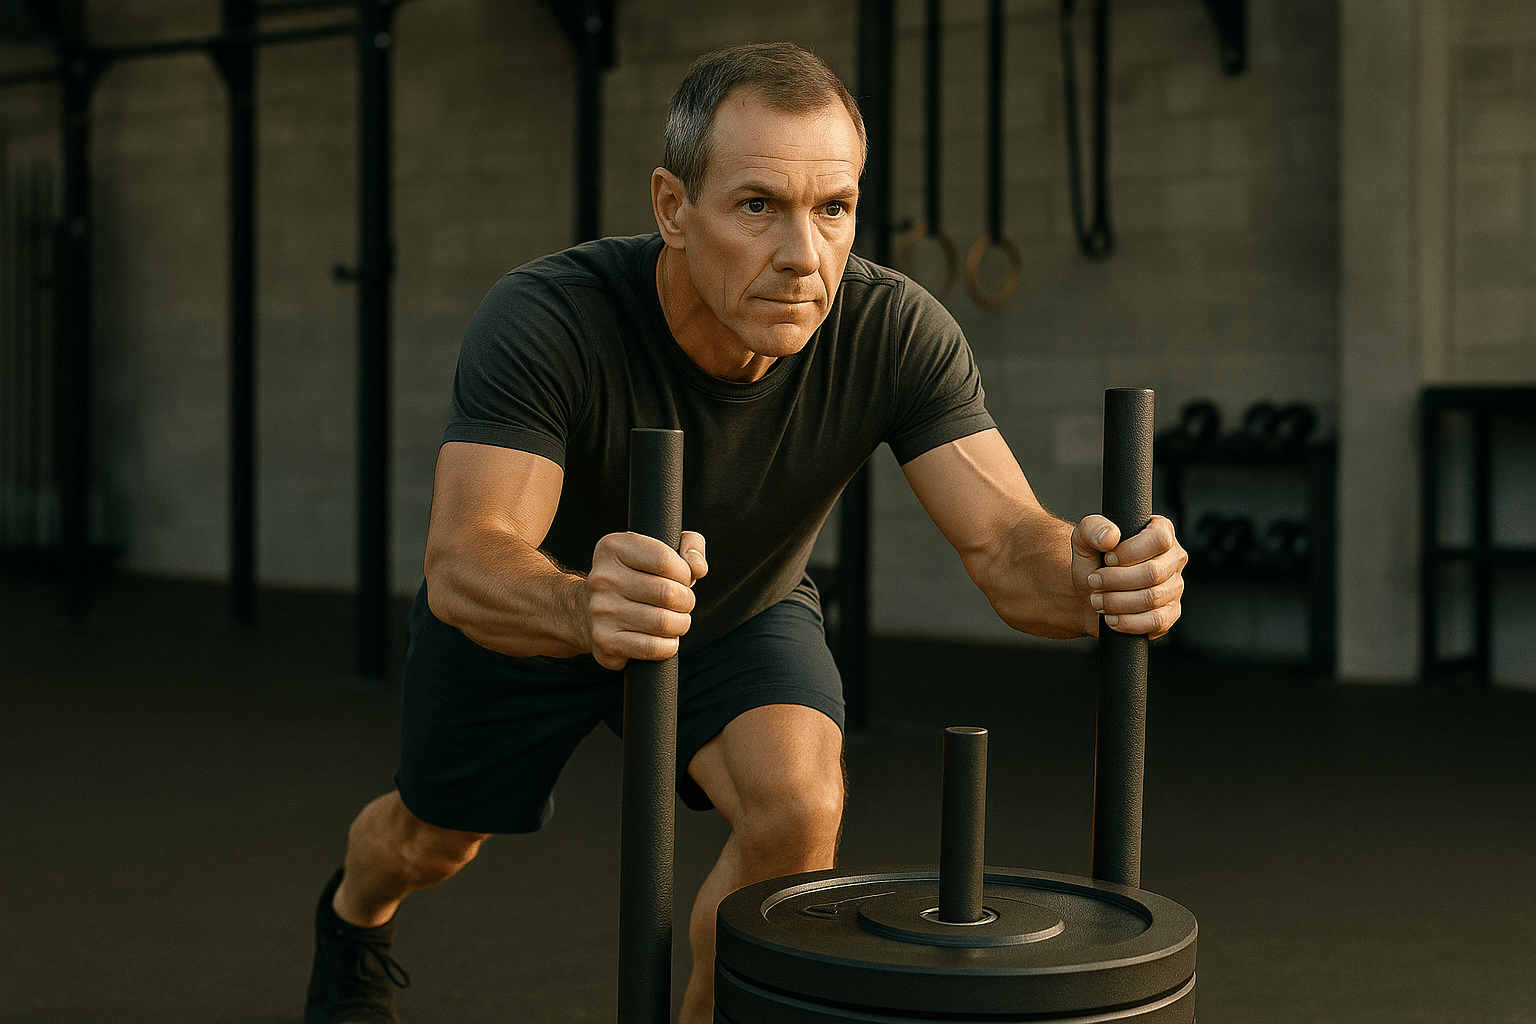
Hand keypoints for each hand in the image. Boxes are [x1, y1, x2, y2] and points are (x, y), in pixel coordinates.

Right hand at [585, 530, 707, 669]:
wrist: (586, 611)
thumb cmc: (636, 578)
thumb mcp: (660, 548)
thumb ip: (689, 544)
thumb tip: (698, 567)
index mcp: (614, 548)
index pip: (665, 560)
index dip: (685, 573)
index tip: (682, 579)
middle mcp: (602, 578)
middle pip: (667, 593)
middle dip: (686, 601)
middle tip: (682, 603)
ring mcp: (600, 611)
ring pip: (664, 623)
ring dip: (680, 624)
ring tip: (675, 620)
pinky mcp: (604, 641)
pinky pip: (653, 648)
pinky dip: (668, 646)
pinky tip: (663, 638)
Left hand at [1071, 515, 1184, 639]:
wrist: (1090, 594)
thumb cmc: (1093, 563)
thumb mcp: (1084, 539)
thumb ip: (1093, 529)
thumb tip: (1110, 536)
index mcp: (1160, 531)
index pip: (1159, 539)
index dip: (1130, 552)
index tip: (1107, 559)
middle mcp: (1173, 558)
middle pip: (1154, 572)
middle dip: (1116, 580)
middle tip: (1094, 581)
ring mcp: (1174, 587)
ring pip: (1152, 598)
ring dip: (1117, 602)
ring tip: (1097, 600)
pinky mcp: (1170, 614)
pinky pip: (1156, 621)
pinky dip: (1128, 622)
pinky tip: (1112, 618)